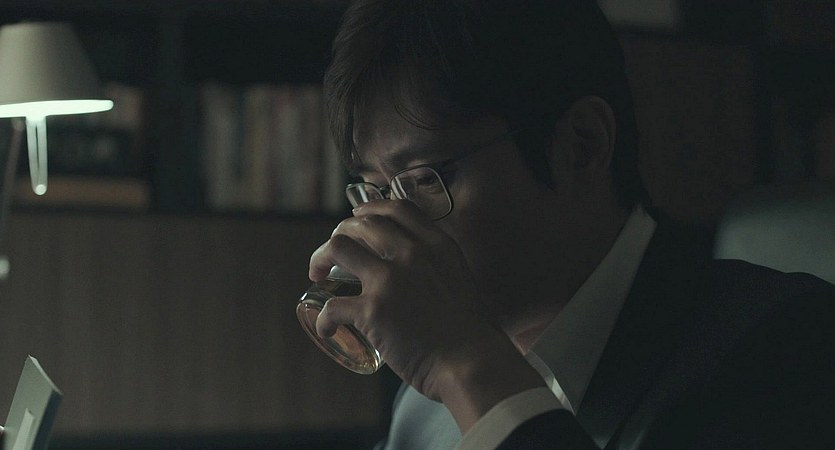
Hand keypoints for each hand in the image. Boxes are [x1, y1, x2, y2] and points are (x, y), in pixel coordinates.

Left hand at [310, 200, 543, 429]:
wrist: (470, 363)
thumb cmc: (469, 332)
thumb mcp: (459, 279)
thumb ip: (437, 266)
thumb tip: (415, 269)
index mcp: (437, 245)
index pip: (397, 208)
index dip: (371, 208)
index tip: (357, 217)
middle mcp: (412, 254)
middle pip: (362, 224)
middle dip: (339, 233)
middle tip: (332, 253)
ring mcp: (390, 280)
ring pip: (338, 248)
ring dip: (320, 258)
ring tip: (317, 275)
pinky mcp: (372, 310)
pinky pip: (332, 306)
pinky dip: (324, 319)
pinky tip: (327, 329)